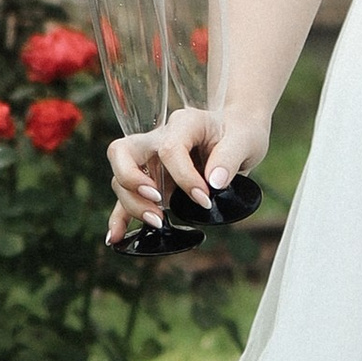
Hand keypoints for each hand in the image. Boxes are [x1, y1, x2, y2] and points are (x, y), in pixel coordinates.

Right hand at [105, 104, 272, 246]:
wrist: (238, 134)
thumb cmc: (240, 133)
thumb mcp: (246, 140)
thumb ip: (230, 157)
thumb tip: (214, 183)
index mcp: (183, 123)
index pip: (169, 148)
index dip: (184, 177)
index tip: (205, 198)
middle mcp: (159, 138)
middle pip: (123, 152)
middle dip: (133, 180)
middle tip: (158, 201)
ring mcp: (151, 160)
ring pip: (121, 178)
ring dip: (132, 203)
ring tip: (158, 223)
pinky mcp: (152, 181)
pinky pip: (127, 197)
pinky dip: (119, 217)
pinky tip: (115, 236)